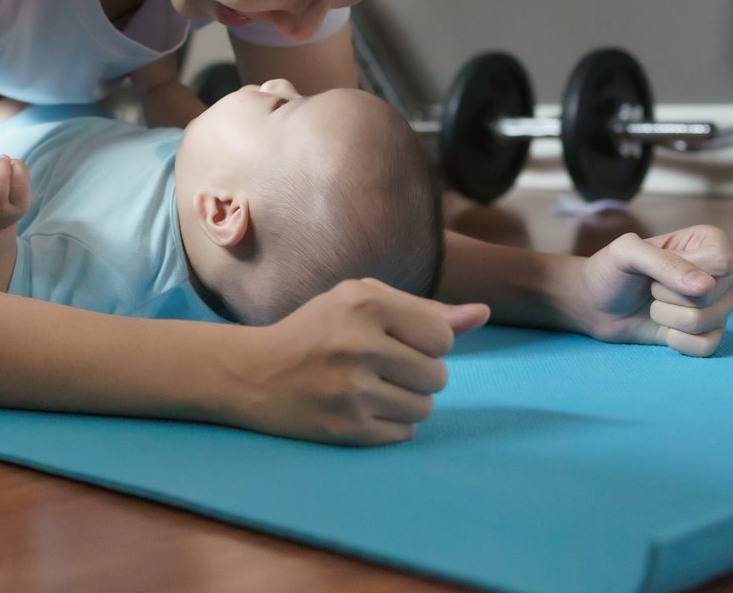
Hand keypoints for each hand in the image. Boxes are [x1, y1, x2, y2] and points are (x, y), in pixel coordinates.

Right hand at [236, 278, 489, 445]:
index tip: (396, 341)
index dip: (427, 343)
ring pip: (426, 408)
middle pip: (438, 376)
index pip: (442, 337)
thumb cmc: (315, 330)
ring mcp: (352, 390)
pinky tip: (359, 408)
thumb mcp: (360, 301)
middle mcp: (358, 344)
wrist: (251, 372)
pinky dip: (390, 423)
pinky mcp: (346, 428)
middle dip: (418, 374)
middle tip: (380, 367)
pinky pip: (404, 433)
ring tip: (371, 388)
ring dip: (407, 401)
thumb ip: (423, 309)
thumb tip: (482, 314)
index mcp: (364, 303)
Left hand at [569, 226, 732, 355]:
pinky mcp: (710, 334)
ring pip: (707, 321)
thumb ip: (663, 262)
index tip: (656, 267)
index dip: (680, 271)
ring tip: (654, 305)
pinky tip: (664, 330)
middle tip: (650, 287)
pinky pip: (706, 346)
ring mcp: (719, 305)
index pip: (719, 262)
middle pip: (712, 294)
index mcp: (709, 241)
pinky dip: (676, 341)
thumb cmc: (611, 270)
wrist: (595, 304)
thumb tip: (705, 286)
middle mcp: (722, 274)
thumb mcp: (626, 252)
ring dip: (667, 317)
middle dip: (668, 295)